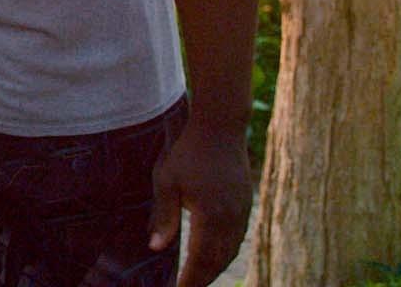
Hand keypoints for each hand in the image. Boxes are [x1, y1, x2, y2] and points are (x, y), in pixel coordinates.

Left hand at [147, 116, 251, 286]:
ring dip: (215, 268)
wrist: (220, 128)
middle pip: (218, 260)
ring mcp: (241, 212)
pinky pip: (237, 238)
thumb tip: (155, 248)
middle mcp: (231, 219)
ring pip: (231, 251)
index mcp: (210, 216)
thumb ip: (163, 216)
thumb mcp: (167, 181)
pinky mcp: (245, 204)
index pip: (200, 259)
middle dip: (203, 279)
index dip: (191, 279)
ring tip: (198, 280)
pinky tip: (215, 257)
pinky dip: (226, 253)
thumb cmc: (187, 152)